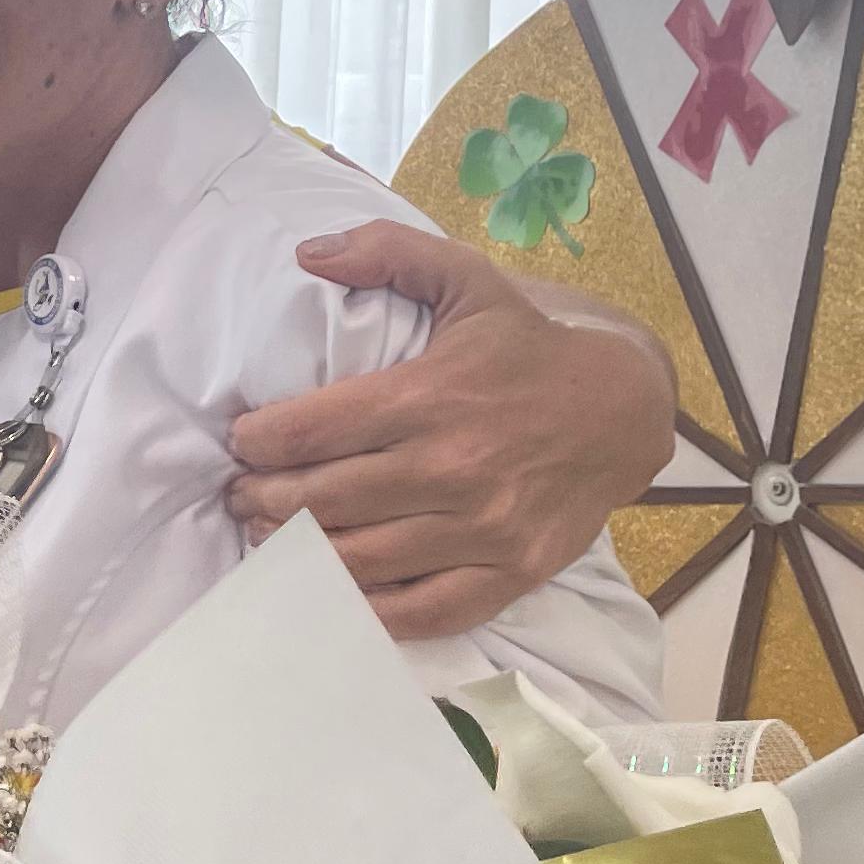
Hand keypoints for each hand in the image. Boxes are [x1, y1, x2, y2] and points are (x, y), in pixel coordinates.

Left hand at [225, 223, 673, 636]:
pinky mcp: (511, 573)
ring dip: (297, 553)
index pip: (311, 431)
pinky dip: (367, 611)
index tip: (242, 442)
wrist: (624, 410)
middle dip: (262, 500)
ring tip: (267, 536)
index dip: (258, 441)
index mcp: (430, 397)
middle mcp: (451, 467)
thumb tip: (309, 251)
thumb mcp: (466, 279)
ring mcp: (483, 529)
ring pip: (360, 561)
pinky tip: (330, 593)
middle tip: (239, 494)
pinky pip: (424, 611)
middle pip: (322, 501)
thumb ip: (387, 252)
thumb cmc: (527, 345)